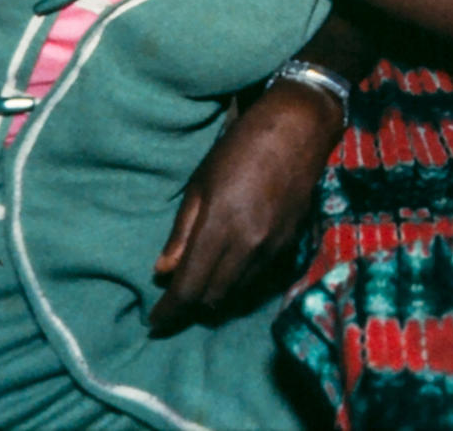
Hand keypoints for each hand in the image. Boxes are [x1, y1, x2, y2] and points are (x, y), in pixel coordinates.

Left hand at [149, 78, 343, 333]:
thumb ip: (181, 232)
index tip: (155, 322)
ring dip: (216, 294)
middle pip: (214, 297)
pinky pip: (258, 276)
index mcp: (220, 227)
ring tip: (201, 285)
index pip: (189, 287)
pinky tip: (230, 266)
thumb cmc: (238, 149)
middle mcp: (248, 245)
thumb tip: (163, 271)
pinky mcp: (290, 242)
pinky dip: (239, 280)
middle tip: (175, 302)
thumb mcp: (199, 184)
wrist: (297, 130)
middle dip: (191, 305)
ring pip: (238, 291)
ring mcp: (273, 246)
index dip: (170, 311)